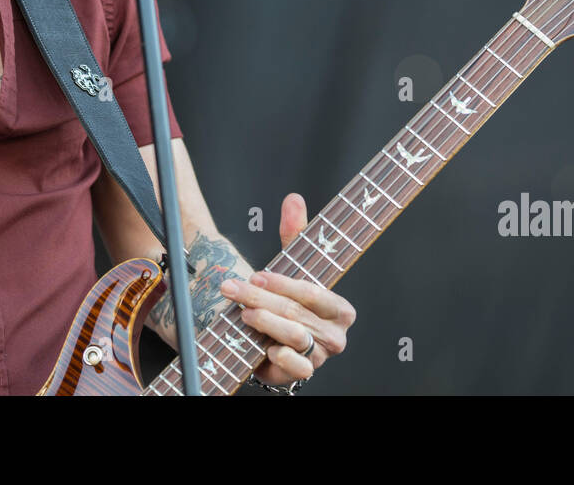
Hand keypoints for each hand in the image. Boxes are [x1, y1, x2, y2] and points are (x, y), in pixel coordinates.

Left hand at [219, 192, 356, 387]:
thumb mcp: (292, 267)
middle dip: (260, 298)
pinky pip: (297, 368)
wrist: (275, 341)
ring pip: (294, 337)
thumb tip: (293, 199)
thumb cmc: (289, 301)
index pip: (313, 292)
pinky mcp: (305, 374)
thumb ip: (295, 234)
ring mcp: (322, 356)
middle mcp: (337, 334)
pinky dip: (280, 357)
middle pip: (296, 313)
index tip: (255, 274)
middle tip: (233, 288)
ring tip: (243, 313)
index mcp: (340, 308)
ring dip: (265, 323)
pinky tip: (264, 347)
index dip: (282, 283)